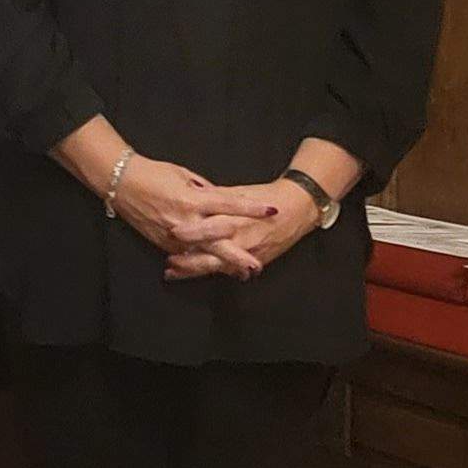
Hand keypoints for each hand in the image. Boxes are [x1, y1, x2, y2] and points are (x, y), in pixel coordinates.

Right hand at [103, 156, 289, 257]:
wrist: (122, 182)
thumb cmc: (154, 173)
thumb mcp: (185, 176)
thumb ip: (206, 191)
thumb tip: (224, 201)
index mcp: (192, 198)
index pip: (229, 203)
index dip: (251, 208)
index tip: (271, 211)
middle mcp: (185, 219)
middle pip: (218, 240)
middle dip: (238, 254)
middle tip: (258, 265)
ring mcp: (173, 235)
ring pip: (203, 253)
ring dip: (223, 264)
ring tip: (242, 273)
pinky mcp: (164, 243)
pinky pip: (186, 256)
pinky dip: (202, 262)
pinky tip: (216, 270)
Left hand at [165, 185, 320, 280]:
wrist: (299, 207)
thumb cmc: (266, 196)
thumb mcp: (238, 192)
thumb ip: (214, 196)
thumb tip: (190, 195)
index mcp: (236, 216)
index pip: (209, 226)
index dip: (191, 231)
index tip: (172, 233)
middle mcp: (241, 237)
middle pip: (211, 252)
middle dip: (189, 261)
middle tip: (168, 264)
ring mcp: (249, 252)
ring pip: (218, 266)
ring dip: (195, 270)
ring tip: (173, 273)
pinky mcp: (257, 261)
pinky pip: (231, 270)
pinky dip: (214, 272)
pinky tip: (195, 275)